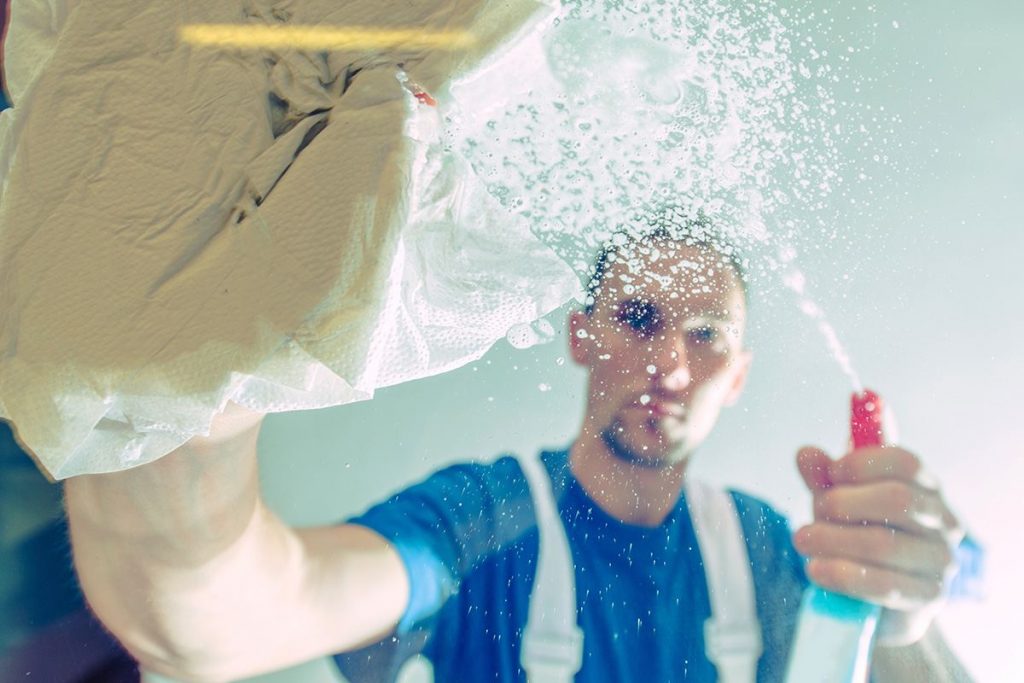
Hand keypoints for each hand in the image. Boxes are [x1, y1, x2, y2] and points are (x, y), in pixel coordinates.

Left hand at [793, 445, 962, 645]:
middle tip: (815, 511)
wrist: (875, 597)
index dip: (862, 464)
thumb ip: (823, 478)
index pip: (905, 463)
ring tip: (803, 540)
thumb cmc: (858, 534)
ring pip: (885, 544)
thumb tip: (806, 454)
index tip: (830, 473)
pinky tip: (816, 569)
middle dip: (844, 503)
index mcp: (925, 487)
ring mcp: (941, 560)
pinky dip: (842, 574)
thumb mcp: (838, 502)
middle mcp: (943, 521)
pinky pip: (884, 585)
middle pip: (898, 499)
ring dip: (833, 540)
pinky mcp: (929, 596)